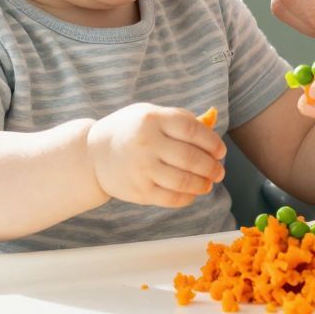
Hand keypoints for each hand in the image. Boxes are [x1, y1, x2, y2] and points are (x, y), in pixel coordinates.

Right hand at [86, 104, 225, 207]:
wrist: (93, 153)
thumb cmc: (130, 130)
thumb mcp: (151, 115)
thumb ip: (180, 119)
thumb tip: (213, 125)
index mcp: (153, 120)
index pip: (192, 130)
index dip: (212, 142)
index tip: (221, 151)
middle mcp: (147, 144)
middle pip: (191, 158)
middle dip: (212, 167)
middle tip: (220, 171)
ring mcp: (142, 169)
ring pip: (184, 181)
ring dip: (203, 184)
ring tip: (209, 183)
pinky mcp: (139, 190)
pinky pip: (171, 198)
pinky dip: (187, 198)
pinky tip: (193, 193)